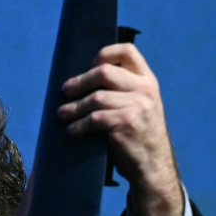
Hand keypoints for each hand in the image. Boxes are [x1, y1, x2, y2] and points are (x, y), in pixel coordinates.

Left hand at [57, 44, 183, 215]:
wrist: (153, 164)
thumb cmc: (139, 135)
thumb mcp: (139, 105)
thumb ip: (123, 90)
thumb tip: (84, 80)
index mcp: (147, 80)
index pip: (127, 51)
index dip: (104, 54)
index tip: (89, 66)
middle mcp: (145, 89)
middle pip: (104, 72)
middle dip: (80, 82)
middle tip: (65, 91)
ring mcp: (138, 106)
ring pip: (95, 98)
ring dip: (74, 107)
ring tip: (62, 114)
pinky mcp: (126, 123)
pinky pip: (94, 118)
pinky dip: (78, 125)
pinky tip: (72, 131)